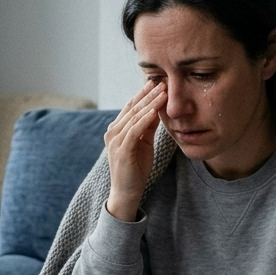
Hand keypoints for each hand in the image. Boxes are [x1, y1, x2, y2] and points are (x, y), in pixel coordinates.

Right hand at [103, 81, 165, 221]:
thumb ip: (148, 126)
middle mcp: (113, 132)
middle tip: (162, 81)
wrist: (126, 192)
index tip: (157, 82)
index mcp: (117, 129)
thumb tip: (157, 108)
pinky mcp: (121, 150)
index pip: (131, 106)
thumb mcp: (144, 143)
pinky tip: (155, 110)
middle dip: (148, 94)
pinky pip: (134, 130)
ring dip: (149, 103)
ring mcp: (115, 140)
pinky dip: (145, 119)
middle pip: (132, 108)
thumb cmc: (135, 169)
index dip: (144, 93)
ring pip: (134, 116)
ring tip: (162, 92)